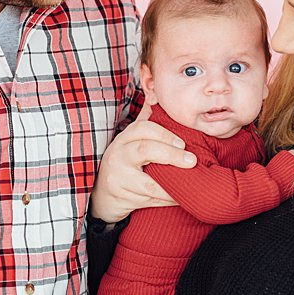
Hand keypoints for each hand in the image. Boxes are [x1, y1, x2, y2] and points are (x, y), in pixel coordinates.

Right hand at [89, 96, 195, 222]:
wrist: (101, 193)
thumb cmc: (125, 162)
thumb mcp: (131, 140)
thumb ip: (146, 120)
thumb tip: (158, 94)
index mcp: (124, 139)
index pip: (142, 129)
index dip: (164, 134)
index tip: (183, 142)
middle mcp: (118, 156)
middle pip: (145, 150)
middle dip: (171, 155)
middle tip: (192, 160)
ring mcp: (118, 178)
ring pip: (149, 182)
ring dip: (173, 184)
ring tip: (193, 182)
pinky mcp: (122, 198)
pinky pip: (150, 200)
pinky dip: (167, 199)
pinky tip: (181, 197)